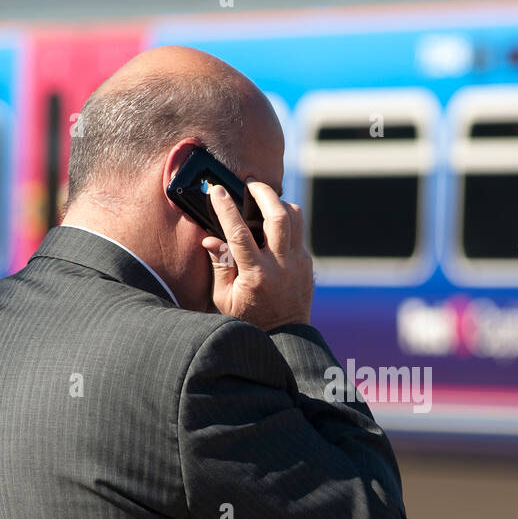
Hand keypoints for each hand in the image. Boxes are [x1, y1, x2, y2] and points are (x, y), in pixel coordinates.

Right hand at [202, 180, 312, 330]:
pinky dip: (286, 221)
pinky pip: (299, 233)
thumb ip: (219, 266)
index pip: (238, 234)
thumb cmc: (250, 318)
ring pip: (295, 218)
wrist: (286, 335)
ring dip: (279, 203)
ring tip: (264, 200)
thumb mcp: (224, 299)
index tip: (217, 191)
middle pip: (278, 217)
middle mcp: (280, 266)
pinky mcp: (307, 263)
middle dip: (264, 193)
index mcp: (255, 275)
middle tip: (251, 183)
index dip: (226, 209)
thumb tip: (210, 238)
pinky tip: (272, 223)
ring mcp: (298, 263)